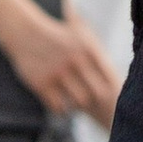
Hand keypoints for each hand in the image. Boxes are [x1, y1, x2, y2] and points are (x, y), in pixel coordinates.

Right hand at [3, 8, 121, 124]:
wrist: (26, 33)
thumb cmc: (59, 36)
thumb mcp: (82, 36)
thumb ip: (99, 53)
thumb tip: (117, 76)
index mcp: (88, 49)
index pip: (109, 77)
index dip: (110, 89)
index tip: (108, 94)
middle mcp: (75, 60)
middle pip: (97, 93)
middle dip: (96, 100)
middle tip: (93, 103)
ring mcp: (58, 72)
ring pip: (79, 101)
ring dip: (78, 105)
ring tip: (76, 104)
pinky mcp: (41, 83)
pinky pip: (58, 106)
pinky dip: (61, 109)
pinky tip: (61, 105)